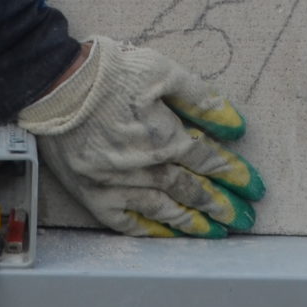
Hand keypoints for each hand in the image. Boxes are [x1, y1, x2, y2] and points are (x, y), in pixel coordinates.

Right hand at [18, 37, 264, 237]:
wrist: (54, 83)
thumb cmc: (110, 72)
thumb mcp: (162, 71)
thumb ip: (200, 99)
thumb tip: (235, 125)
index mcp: (163, 136)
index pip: (206, 160)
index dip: (232, 173)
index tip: (252, 185)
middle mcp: (143, 167)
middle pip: (190, 190)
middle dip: (221, 205)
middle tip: (245, 219)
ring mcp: (116, 185)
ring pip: (163, 209)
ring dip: (192, 223)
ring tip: (216, 233)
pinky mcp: (92, 193)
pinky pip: (124, 221)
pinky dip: (148, 230)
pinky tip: (166, 235)